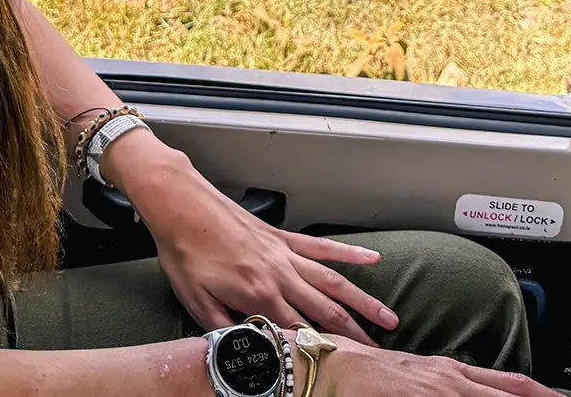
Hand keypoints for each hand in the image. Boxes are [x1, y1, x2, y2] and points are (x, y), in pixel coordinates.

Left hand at [104, 132, 397, 343]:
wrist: (181, 205)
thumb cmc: (184, 252)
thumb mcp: (195, 302)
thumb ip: (223, 331)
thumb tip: (243, 353)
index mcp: (258, 295)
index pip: (300, 332)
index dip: (325, 350)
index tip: (348, 366)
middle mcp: (279, 274)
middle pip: (325, 311)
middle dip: (355, 334)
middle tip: (379, 351)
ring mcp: (284, 254)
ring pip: (333, 281)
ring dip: (362, 301)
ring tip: (388, 317)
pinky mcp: (282, 238)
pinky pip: (322, 247)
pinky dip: (349, 253)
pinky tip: (372, 258)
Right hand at [310, 338, 553, 396]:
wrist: (333, 366)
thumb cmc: (367, 374)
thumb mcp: (416, 379)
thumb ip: (445, 387)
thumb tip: (463, 390)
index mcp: (451, 373)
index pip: (509, 383)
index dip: (539, 392)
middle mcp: (451, 381)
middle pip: (509, 393)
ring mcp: (438, 392)